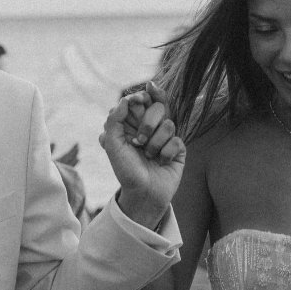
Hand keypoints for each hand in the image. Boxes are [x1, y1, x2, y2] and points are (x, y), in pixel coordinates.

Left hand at [100, 82, 183, 225]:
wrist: (142, 193)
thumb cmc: (126, 169)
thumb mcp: (112, 144)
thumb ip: (115, 119)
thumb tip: (126, 99)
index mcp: (134, 122)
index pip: (143, 98)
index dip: (143, 96)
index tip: (138, 99)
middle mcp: (151, 126)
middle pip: (158, 107)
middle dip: (148, 124)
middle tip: (139, 141)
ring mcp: (166, 136)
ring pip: (168, 124)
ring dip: (154, 143)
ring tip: (148, 156)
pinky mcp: (178, 148)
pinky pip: (176, 140)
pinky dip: (165, 154)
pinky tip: (160, 162)